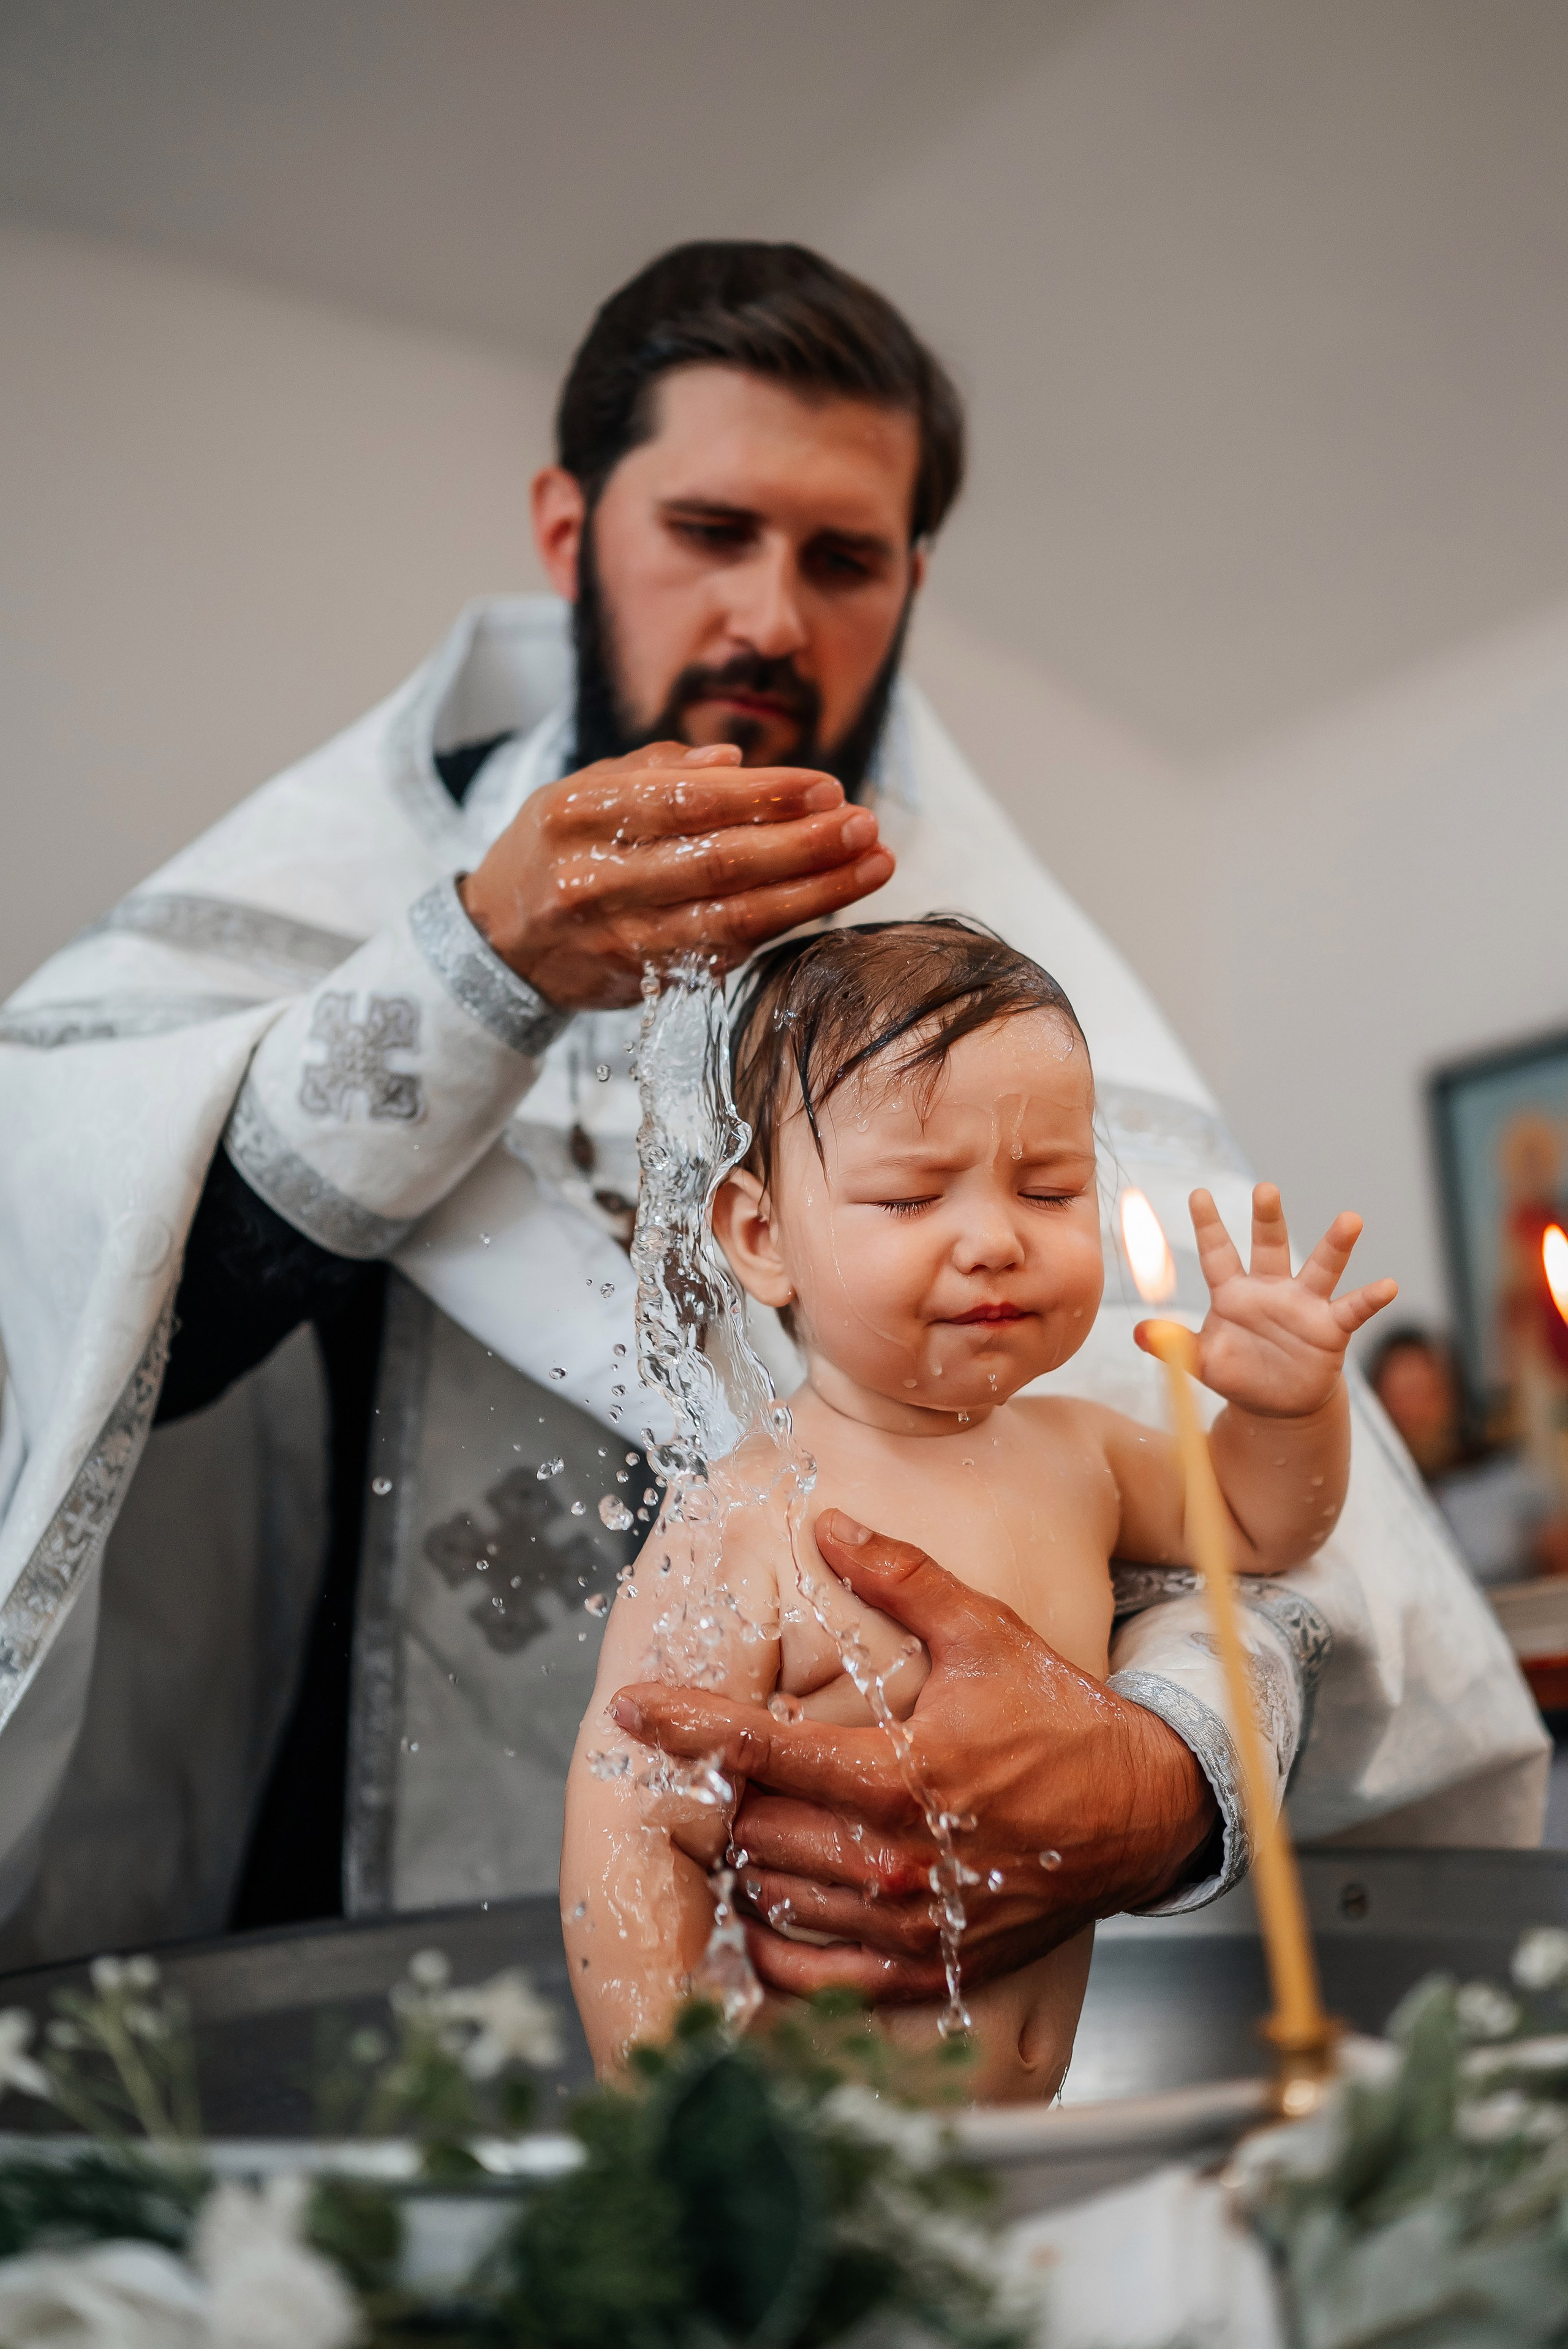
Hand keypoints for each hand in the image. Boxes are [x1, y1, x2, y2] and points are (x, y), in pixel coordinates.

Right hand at [459, 741, 892, 1010]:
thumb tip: (734, 759)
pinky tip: (827, 900)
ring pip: (732, 917)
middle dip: (804, 843)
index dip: (764, 795)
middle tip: (864, 824)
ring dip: (814, 892)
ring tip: (872, 864)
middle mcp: (594, 880)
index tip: (825, 787)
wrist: (502, 942)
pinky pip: (726, 951)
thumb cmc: (557, 850)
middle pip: (718, 861)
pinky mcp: (645, 979)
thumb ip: (656, 767)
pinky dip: (782, 925)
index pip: (685, 800)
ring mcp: (620, 938)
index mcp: (576, 815)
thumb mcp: (584, 790)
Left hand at [608, 1511, 1215, 2003]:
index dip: (687, 1727)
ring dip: (746, 1860)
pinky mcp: (926, 1965)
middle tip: (710, 1764)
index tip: (633, 1708)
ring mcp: (909, 1922)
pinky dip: (775, 1941)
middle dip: (721, 1793)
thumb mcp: (984, 1633)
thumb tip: (829, 1523)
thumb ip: (899, 1577)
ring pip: (774, 1896)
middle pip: (756, 1829)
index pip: (764, 1751)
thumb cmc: (1064, 1723)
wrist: (1145, 1816)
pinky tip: (769, 1903)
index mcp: (901, 1775)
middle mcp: (895, 1858)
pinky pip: (814, 1969)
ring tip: (746, 1819)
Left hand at [1138, 1183, 1396, 1418]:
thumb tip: (1138, 1333)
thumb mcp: (1200, 1361)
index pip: (1217, 1253)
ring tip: (1351, 1218)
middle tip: (1265, 1189)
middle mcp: (1270, 1289)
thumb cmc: (1237, 1373)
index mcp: (1233, 1292)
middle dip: (1267, 1218)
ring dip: (1336, 1244)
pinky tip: (1388, 1285)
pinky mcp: (1331, 1328)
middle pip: (1269, 1247)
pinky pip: (1353, 1309)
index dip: (1208, 1225)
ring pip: (1320, 1268)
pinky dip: (1371, 1298)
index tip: (1197, 1193)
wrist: (1276, 1404)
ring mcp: (1304, 1305)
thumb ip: (1173, 1345)